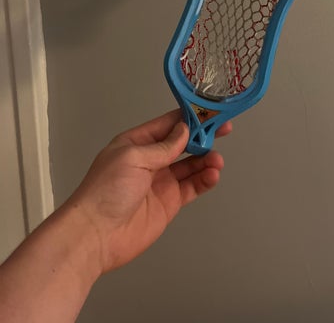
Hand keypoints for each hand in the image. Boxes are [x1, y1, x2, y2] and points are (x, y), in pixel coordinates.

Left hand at [65, 109, 230, 273]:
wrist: (96, 235)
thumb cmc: (107, 190)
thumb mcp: (133, 158)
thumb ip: (163, 147)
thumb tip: (184, 131)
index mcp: (136, 143)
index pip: (167, 124)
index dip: (189, 117)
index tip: (209, 111)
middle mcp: (150, 160)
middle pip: (182, 143)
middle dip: (202, 136)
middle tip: (223, 129)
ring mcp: (160, 181)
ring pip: (190, 165)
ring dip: (206, 160)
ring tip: (217, 160)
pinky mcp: (169, 202)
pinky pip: (192, 187)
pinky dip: (204, 180)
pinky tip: (213, 175)